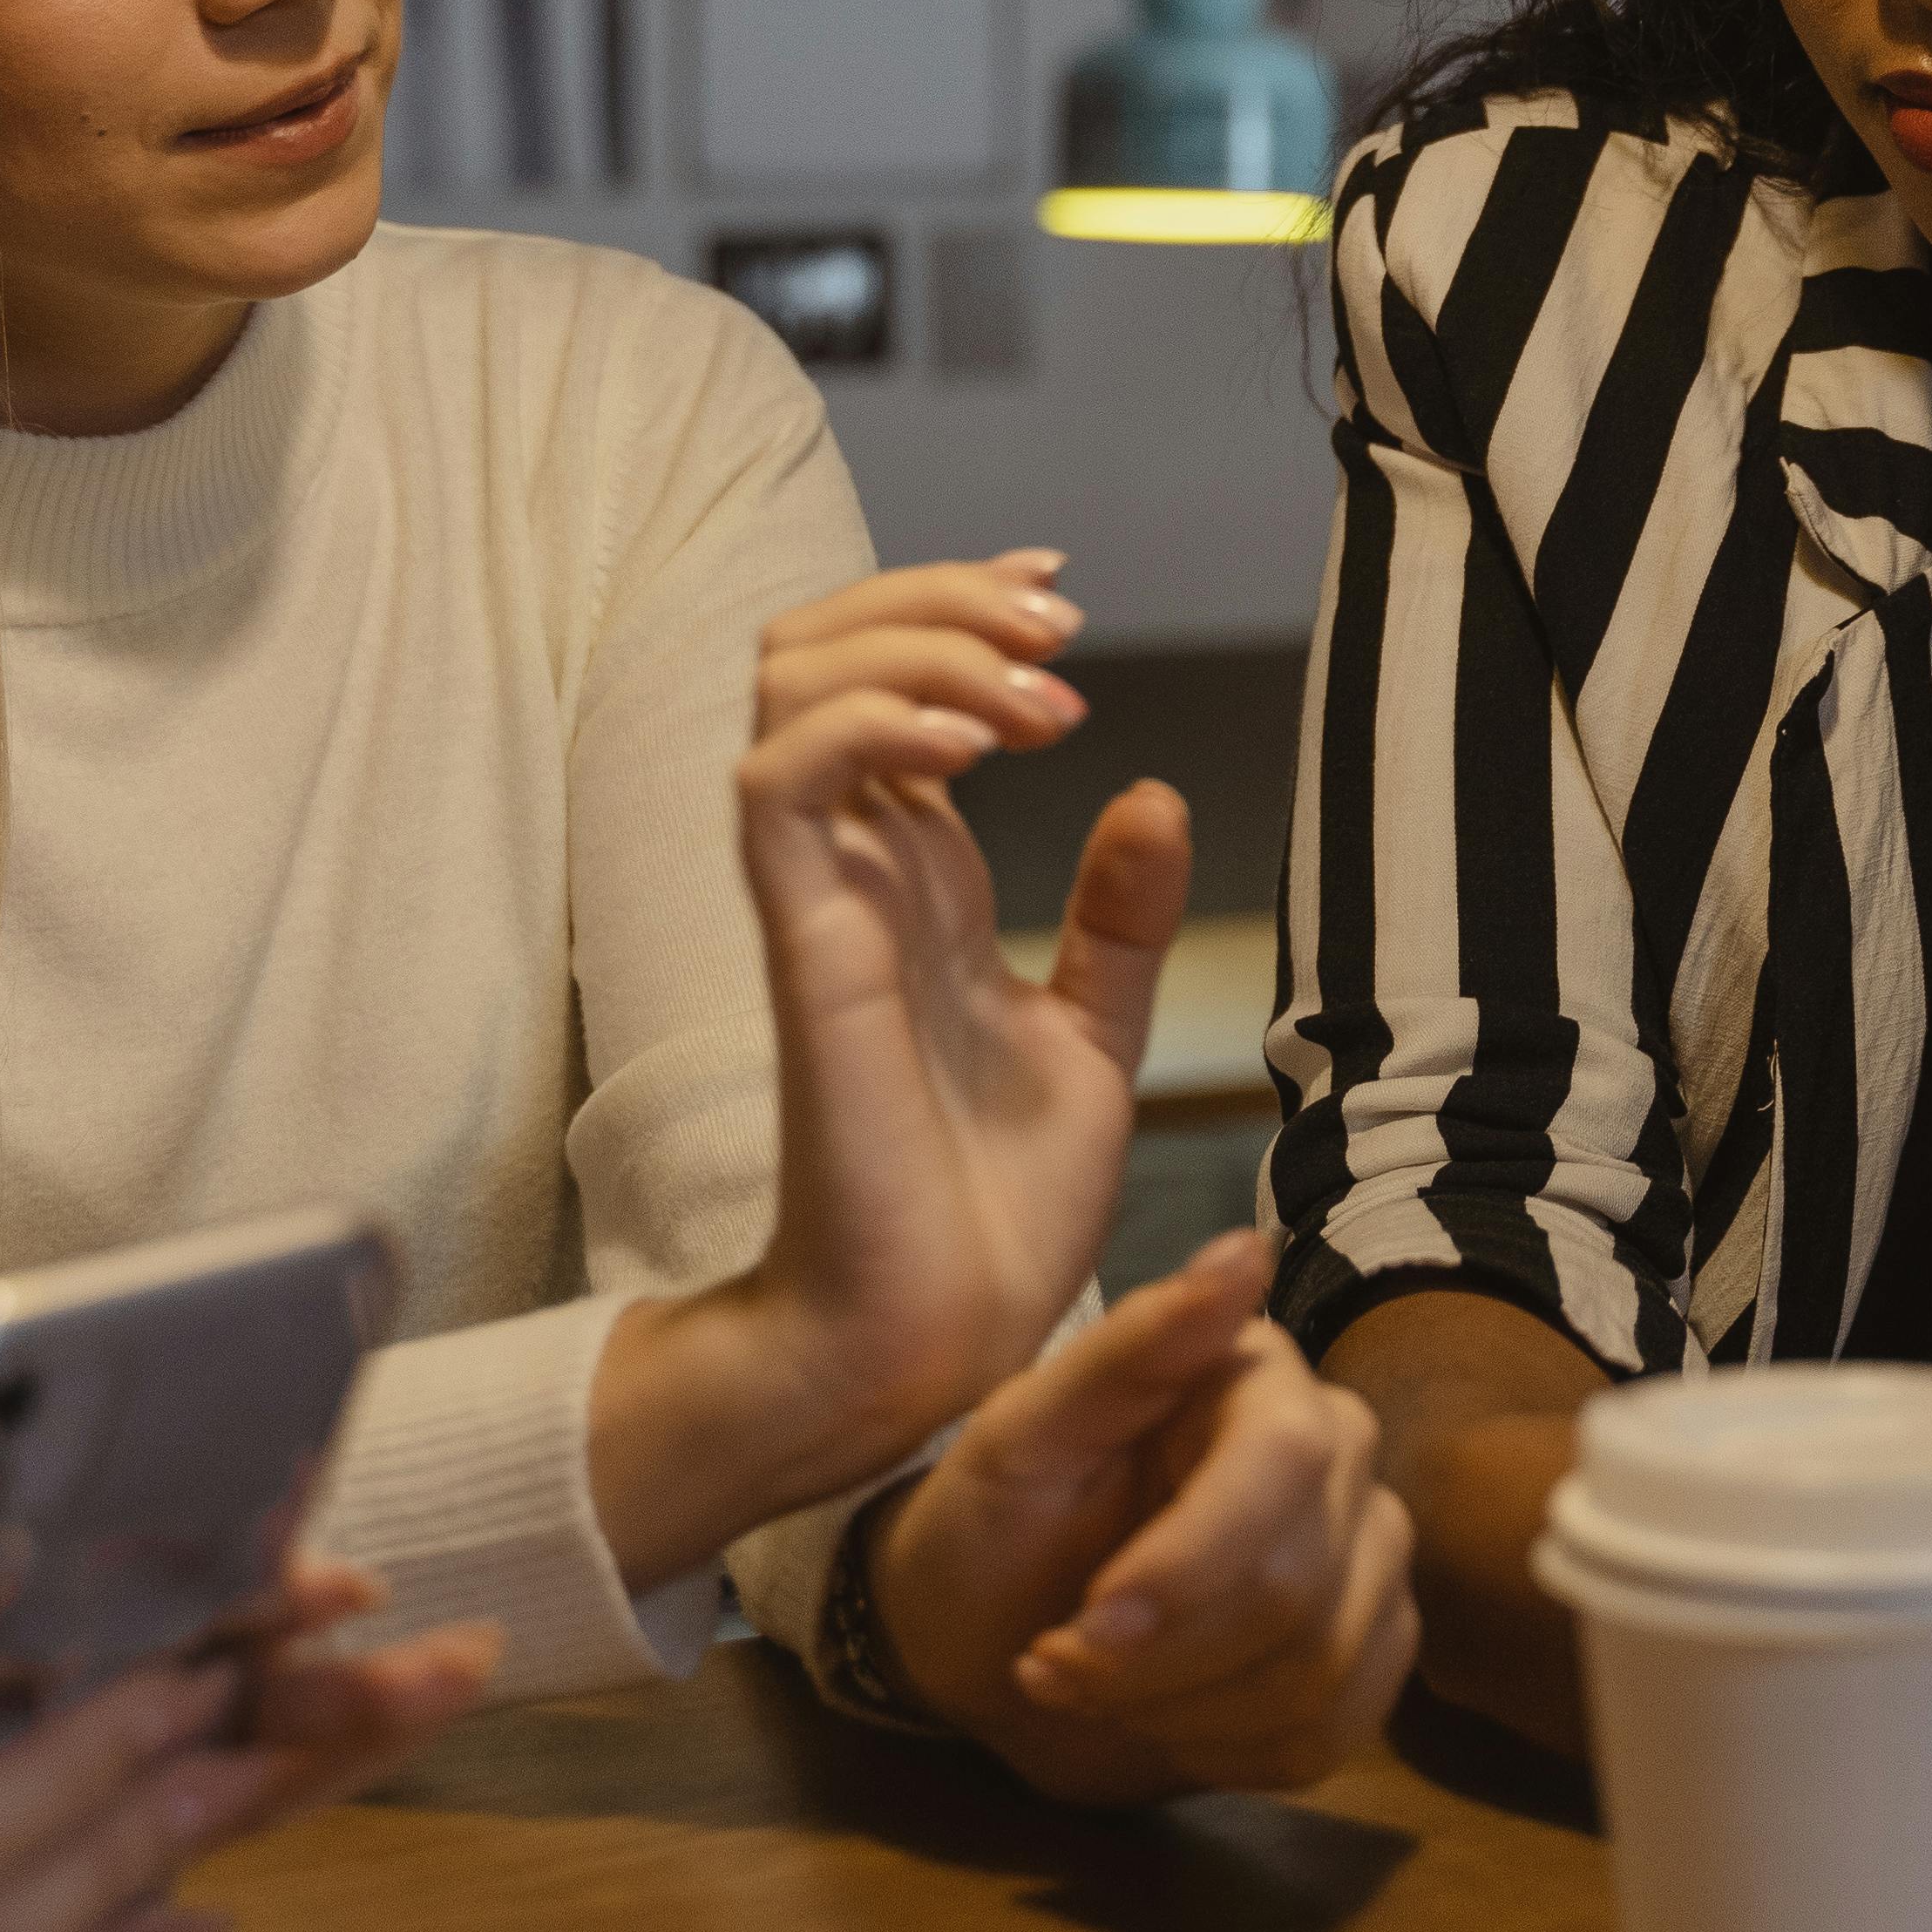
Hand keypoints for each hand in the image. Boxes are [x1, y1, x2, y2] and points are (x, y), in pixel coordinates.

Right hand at [728, 555, 1190, 1480]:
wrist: (952, 1336)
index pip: (890, 679)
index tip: (1062, 595)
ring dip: (914, 646)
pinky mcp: (804, 949)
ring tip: (1031, 693)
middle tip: (1058, 627)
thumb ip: (1120, 915)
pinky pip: (777, 785)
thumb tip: (1154, 790)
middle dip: (939, 599)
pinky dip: (867, 725)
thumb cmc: (999, 1208)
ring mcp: (819, 900)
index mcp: (916, 874)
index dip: (957, 606)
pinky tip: (969, 745)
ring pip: (788, 685)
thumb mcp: (1096, 1032)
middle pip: (823, 648)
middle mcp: (856, 867)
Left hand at [862, 1231, 1418, 1806]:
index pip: (1282, 1465)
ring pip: (1320, 1669)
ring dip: (1180, 1710)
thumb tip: (1246, 1251)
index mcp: (1257, 1378)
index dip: (1191, 1562)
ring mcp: (1366, 1558)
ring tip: (1090, 1685)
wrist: (984, 1642)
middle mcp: (1337, 1454)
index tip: (1086, 1623)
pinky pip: (1339, 1730)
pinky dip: (1229, 1752)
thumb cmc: (990, 1523)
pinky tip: (1159, 1721)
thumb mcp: (1022, 1435)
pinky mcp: (1369, 1654)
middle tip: (1052, 1663)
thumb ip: (1131, 1348)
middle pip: (1299, 1584)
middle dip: (1158, 1655)